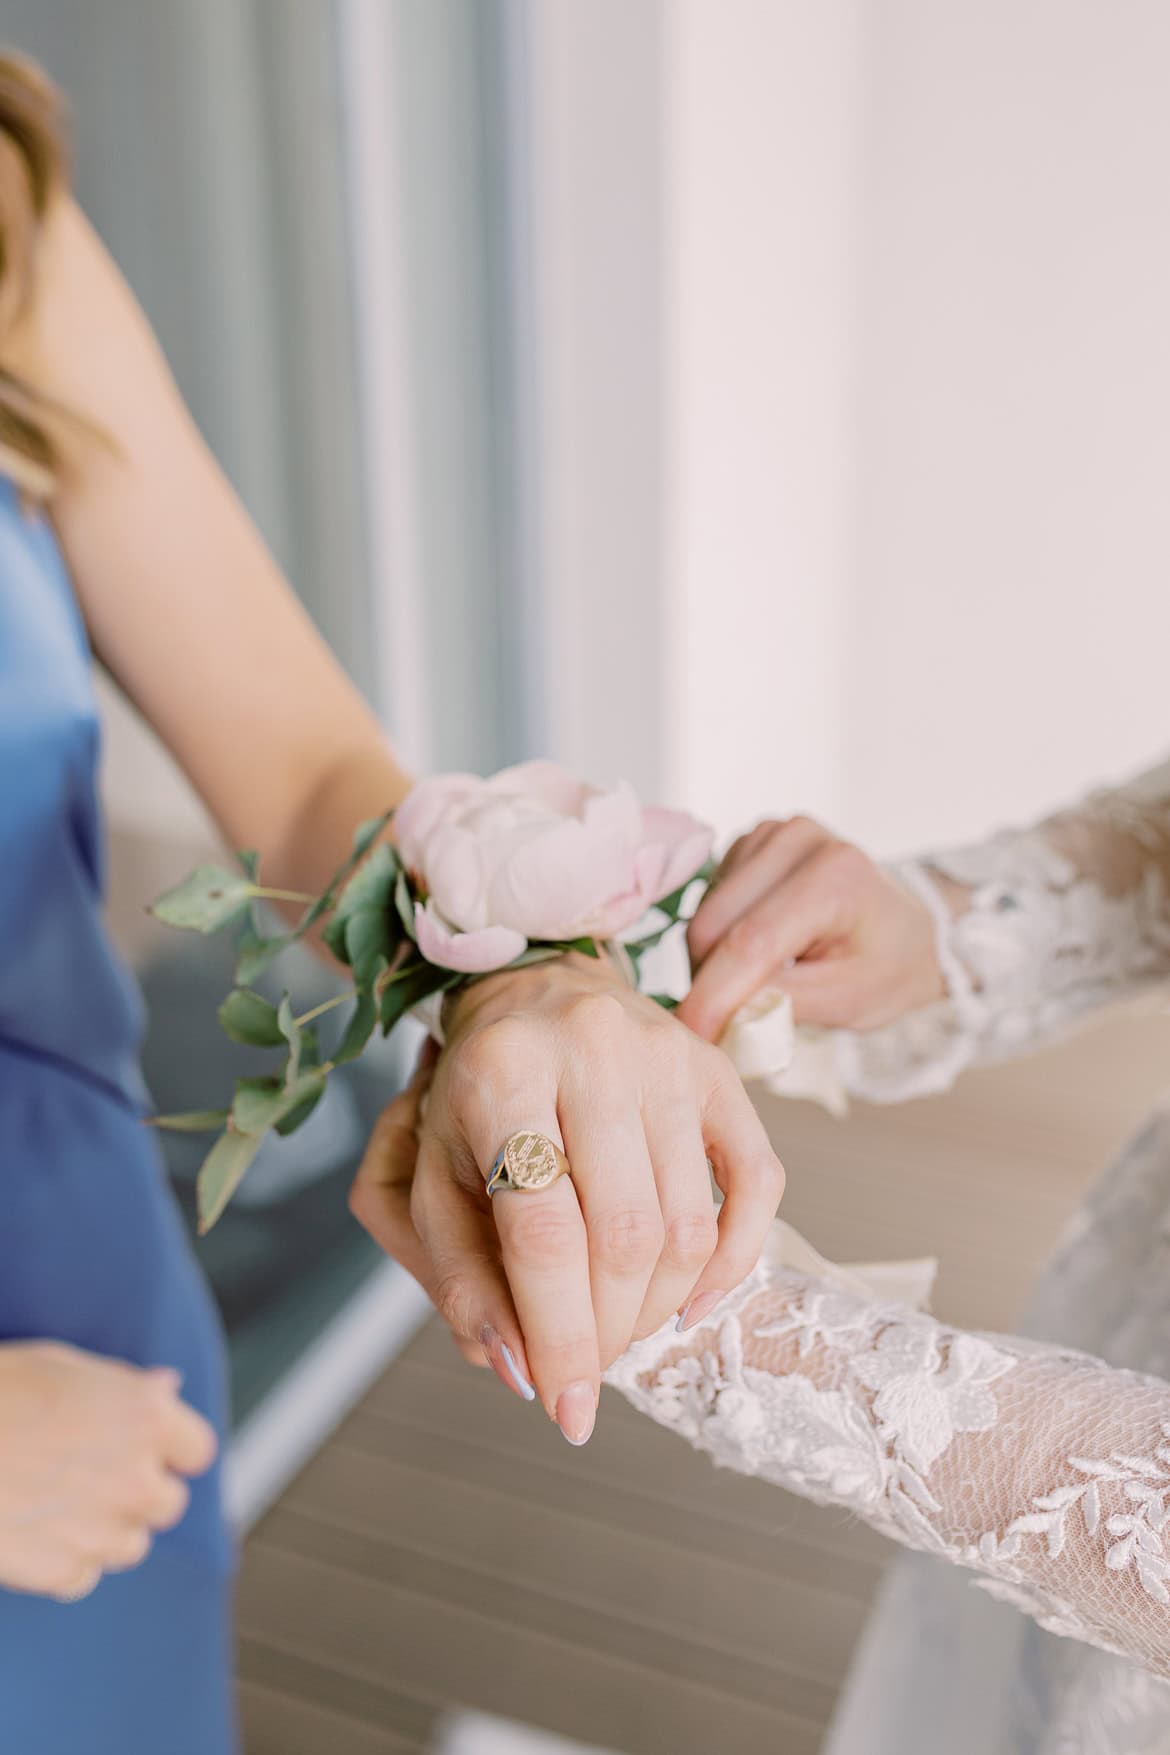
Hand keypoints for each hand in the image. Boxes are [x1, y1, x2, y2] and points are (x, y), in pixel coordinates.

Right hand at [0, 1342, 217, 1600]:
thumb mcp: (64, 1367)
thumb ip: (125, 1386)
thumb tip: (167, 1387)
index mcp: (147, 1418)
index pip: (196, 1451)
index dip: (172, 1451)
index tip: (150, 1452)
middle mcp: (136, 1477)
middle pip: (167, 1505)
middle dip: (139, 1495)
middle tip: (92, 1478)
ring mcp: (102, 1530)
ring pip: (129, 1547)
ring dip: (104, 1532)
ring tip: (55, 1503)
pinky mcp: (62, 1572)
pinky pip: (82, 1577)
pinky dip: (63, 1562)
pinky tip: (31, 1531)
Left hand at [350, 953, 784, 1443]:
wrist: (534, 989)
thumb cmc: (476, 1093)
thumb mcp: (431, 1175)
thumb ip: (462, 1278)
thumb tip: (517, 1372)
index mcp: (503, 1074)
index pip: (543, 1233)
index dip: (558, 1337)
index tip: (563, 1411)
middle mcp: (593, 1053)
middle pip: (623, 1237)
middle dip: (607, 1330)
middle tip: (586, 1365)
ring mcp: (667, 1057)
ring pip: (688, 1224)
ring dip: (658, 1308)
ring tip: (620, 1324)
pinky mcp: (719, 1069)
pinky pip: (757, 1183)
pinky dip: (732, 1260)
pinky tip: (690, 1298)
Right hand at [679, 817, 958, 1042]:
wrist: (908, 927)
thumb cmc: (886, 968)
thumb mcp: (845, 1002)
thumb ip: (778, 1006)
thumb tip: (716, 1012)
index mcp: (837, 878)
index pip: (752, 942)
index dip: (712, 994)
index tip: (690, 1035)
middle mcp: (800, 839)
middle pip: (714, 924)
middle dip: (711, 979)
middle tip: (736, 1016)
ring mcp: (774, 832)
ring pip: (705, 912)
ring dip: (714, 957)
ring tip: (759, 979)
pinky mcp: (754, 839)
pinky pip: (710, 897)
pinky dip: (722, 933)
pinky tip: (759, 944)